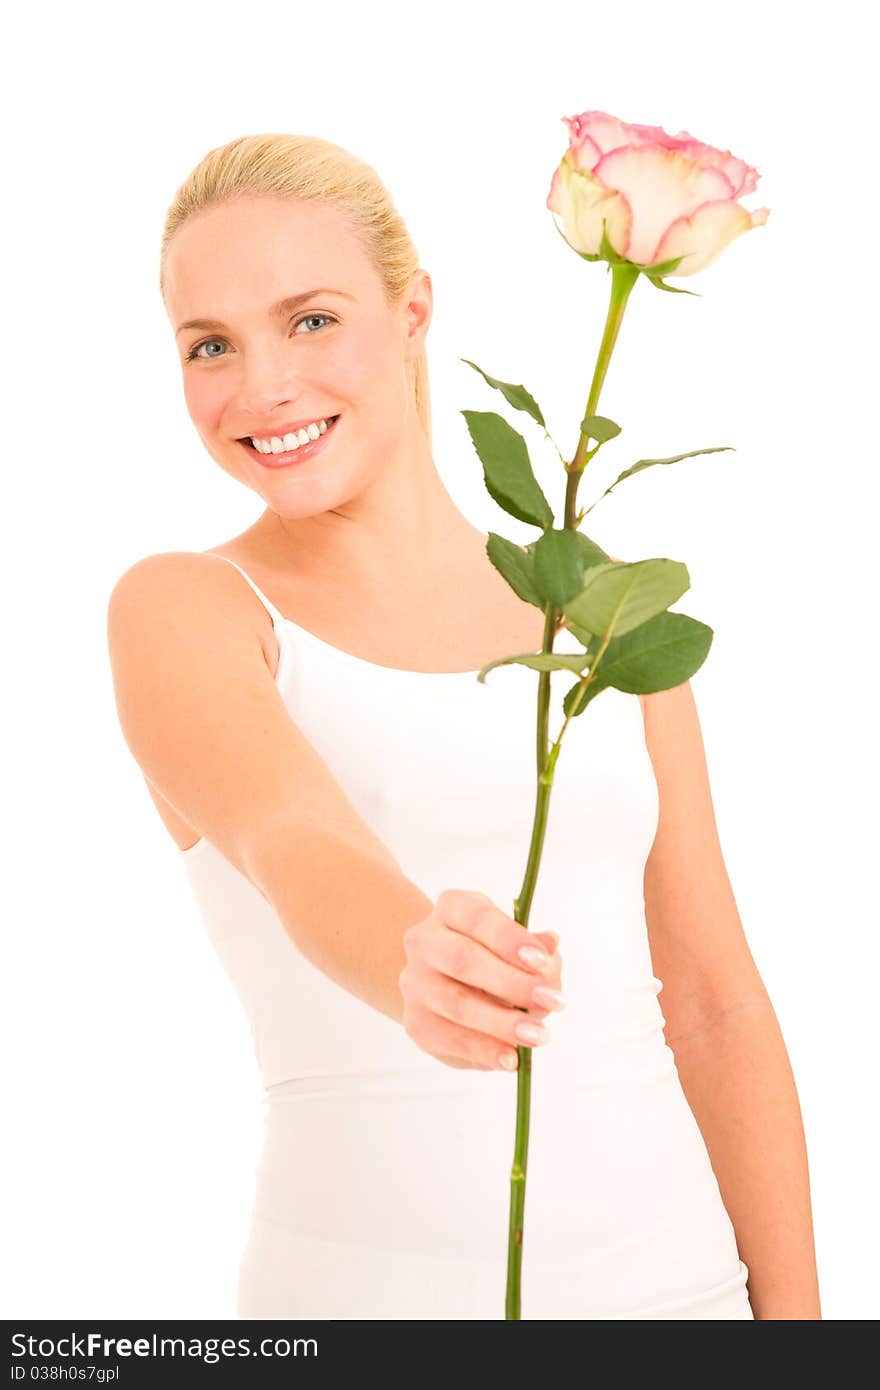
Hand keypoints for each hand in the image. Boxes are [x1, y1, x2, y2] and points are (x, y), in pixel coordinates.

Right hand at [398, 888, 564, 1071]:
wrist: (442, 981)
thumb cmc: (490, 956)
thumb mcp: (515, 943)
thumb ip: (535, 948)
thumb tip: (550, 945)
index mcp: (452, 909)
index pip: (478, 918)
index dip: (510, 939)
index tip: (542, 961)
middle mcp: (425, 941)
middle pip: (464, 960)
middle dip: (512, 983)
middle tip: (551, 1001)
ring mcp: (415, 983)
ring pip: (457, 1003)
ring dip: (502, 1023)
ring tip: (538, 1036)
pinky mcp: (416, 1021)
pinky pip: (451, 1039)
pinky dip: (485, 1050)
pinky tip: (512, 1058)